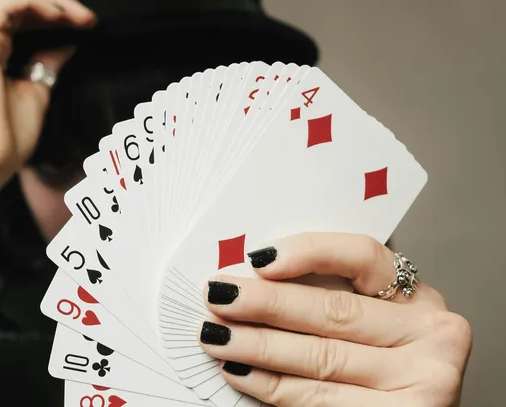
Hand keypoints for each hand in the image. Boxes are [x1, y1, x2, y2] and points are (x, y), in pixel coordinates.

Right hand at [0, 0, 95, 185]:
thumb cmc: (3, 141)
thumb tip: (64, 46)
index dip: (54, 18)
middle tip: (86, 18)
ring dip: (48, 2)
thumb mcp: (37, 93)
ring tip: (75, 15)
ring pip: (12, 0)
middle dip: (56, 6)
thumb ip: (47, 65)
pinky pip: (5, 6)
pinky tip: (56, 15)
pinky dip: (33, 3)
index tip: (84, 26)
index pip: (21, 21)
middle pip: (18, 6)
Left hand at [199, 233, 471, 406]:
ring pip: (321, 357)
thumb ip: (327, 297)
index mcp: (417, 296)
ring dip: (256, 346)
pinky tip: (239, 372)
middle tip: (217, 296)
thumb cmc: (379, 365)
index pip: (363, 256)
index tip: (260, 259)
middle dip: (265, 303)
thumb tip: (248, 278)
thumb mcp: (369, 323)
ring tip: (214, 336)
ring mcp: (422, 379)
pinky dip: (271, 385)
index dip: (309, 252)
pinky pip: (319, 399)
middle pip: (334, 310)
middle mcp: (431, 333)